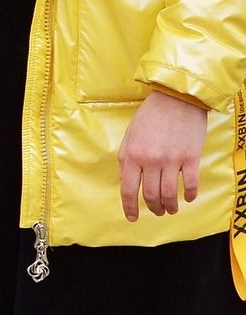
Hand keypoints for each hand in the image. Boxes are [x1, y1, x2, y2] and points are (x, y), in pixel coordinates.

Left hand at [118, 89, 207, 220]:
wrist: (176, 97)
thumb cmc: (150, 115)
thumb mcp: (130, 135)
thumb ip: (125, 158)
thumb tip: (123, 180)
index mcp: (132, 156)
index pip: (128, 189)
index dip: (129, 207)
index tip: (132, 217)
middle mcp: (151, 161)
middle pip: (150, 195)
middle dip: (153, 208)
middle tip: (157, 212)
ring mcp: (172, 160)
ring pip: (169, 194)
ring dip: (170, 206)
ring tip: (171, 209)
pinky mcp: (190, 157)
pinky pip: (190, 184)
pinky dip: (189, 195)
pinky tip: (188, 198)